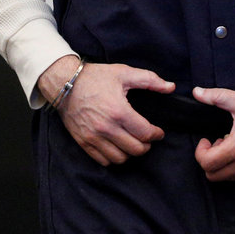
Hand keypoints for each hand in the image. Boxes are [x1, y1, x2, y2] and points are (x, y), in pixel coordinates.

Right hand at [38, 55, 174, 165]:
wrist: (64, 83)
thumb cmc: (95, 77)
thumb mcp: (124, 73)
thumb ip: (149, 80)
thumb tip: (170, 87)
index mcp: (119, 111)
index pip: (145, 133)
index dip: (156, 135)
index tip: (158, 132)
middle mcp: (106, 128)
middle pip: (135, 149)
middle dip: (146, 145)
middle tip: (147, 138)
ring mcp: (93, 137)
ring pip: (120, 158)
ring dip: (130, 153)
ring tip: (133, 143)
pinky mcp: (83, 142)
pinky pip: (103, 160)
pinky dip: (114, 157)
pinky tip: (117, 147)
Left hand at [191, 88, 234, 181]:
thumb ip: (215, 96)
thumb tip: (196, 92)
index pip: (207, 163)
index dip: (200, 152)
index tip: (206, 139)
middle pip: (213, 176)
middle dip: (209, 160)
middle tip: (216, 143)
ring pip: (227, 178)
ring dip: (222, 164)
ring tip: (229, 144)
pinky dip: (234, 166)